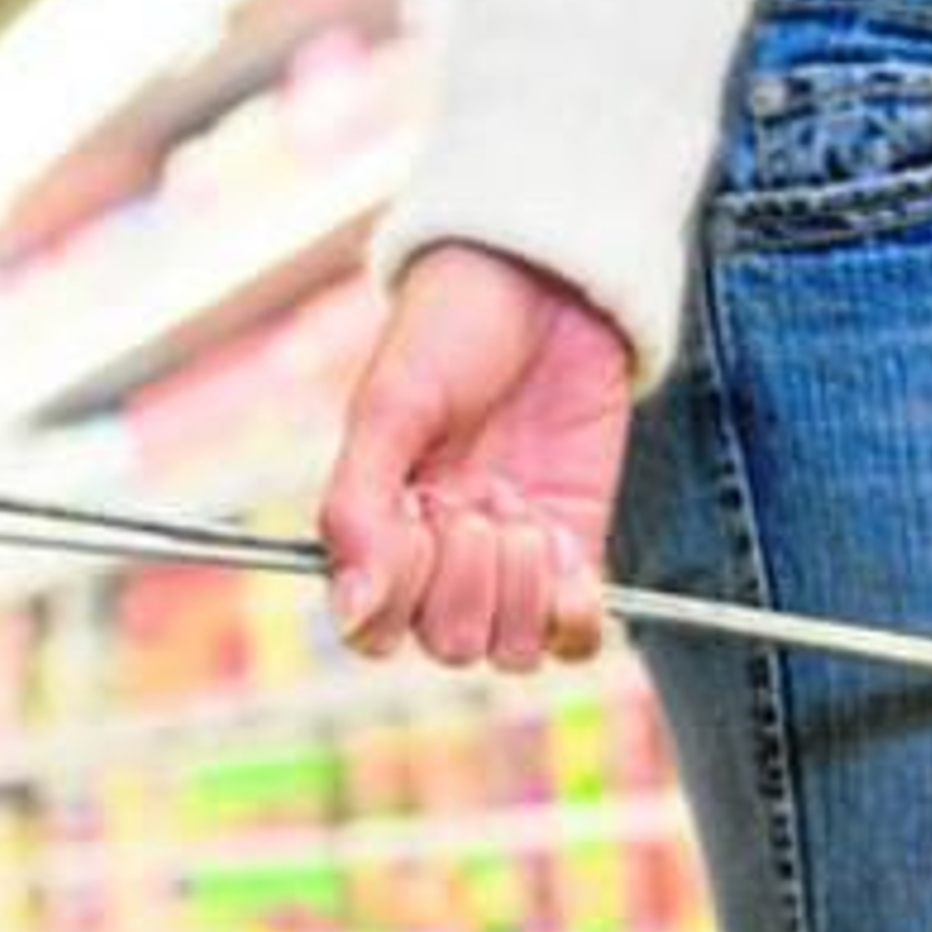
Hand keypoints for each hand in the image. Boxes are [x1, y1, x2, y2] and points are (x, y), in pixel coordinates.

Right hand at [320, 243, 632, 669]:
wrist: (546, 280)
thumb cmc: (453, 331)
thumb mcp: (390, 408)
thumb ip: (357, 509)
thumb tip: (353, 608)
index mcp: (379, 535)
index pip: (374, 632)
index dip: (402, 592)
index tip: (420, 513)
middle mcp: (440, 566)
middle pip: (449, 645)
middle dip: (468, 577)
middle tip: (480, 495)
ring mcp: (511, 567)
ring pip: (509, 652)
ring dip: (521, 590)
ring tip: (522, 512)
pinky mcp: (577, 555)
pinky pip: (573, 639)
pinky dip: (574, 614)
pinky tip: (566, 555)